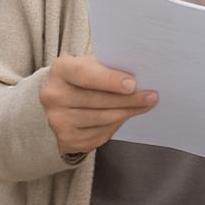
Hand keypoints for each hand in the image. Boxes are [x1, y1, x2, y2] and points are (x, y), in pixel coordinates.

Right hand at [39, 55, 157, 154]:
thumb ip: (107, 68)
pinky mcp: (66, 140)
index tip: (133, 84)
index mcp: (60, 69)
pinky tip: (126, 116)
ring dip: (127, 112)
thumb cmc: (83, 77)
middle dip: (128, 99)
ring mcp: (58, 121)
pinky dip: (116, 125)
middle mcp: (54, 96)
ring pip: (101, 119)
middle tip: (150, 96)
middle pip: (97, 100)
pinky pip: (98, 134)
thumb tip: (139, 78)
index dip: (109, 80)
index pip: (85, 75)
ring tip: (145, 105)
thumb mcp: (89, 64)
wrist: (59, 99)